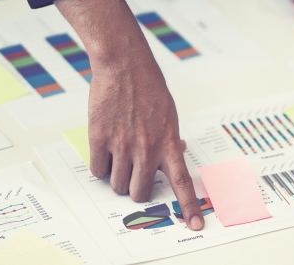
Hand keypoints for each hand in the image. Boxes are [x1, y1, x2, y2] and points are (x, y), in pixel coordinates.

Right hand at [54, 0, 204, 230]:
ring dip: (118, 177)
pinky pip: (98, 171)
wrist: (124, 66)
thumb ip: (169, 140)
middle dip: (136, 188)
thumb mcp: (169, 116)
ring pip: (117, 185)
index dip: (188, 207)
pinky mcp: (100, 139)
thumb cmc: (149, 89)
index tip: (195, 226)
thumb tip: (174, 156)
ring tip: (119, 154)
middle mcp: (147, 149)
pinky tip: (105, 148)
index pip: (182, 183)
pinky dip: (101, 166)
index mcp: (168, 144)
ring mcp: (122, 146)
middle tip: (134, 172)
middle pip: (139, 193)